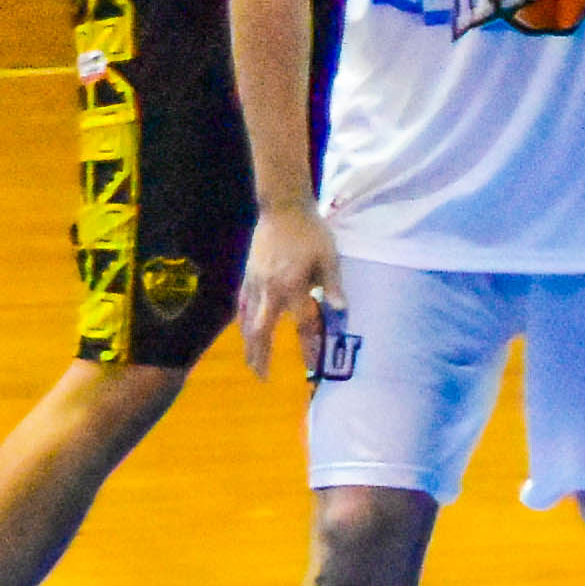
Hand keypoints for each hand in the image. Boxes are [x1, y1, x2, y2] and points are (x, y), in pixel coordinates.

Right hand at [242, 197, 340, 378]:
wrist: (282, 208)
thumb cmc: (311, 232)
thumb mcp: (329, 257)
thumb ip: (333, 286)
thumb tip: (342, 311)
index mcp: (293, 287)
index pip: (302, 326)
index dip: (308, 347)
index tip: (312, 366)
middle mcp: (270, 290)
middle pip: (262, 332)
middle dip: (261, 357)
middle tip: (264, 377)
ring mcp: (254, 283)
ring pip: (247, 321)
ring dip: (250, 345)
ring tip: (253, 363)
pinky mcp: (247, 276)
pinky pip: (242, 305)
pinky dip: (243, 322)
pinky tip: (244, 332)